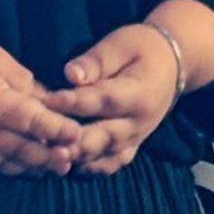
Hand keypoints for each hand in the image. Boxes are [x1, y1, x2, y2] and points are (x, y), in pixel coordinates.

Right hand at [0, 32, 79, 175]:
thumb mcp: (2, 61)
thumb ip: (29, 87)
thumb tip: (54, 106)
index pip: (36, 124)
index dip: (59, 131)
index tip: (76, 133)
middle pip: (26, 152)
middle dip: (51, 157)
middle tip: (71, 158)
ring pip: (9, 166)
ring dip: (32, 167)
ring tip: (51, 166)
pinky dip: (7, 169)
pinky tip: (20, 165)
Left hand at [49, 22, 180, 173]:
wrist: (170, 66)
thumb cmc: (141, 48)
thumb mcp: (120, 45)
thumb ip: (96, 61)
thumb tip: (71, 74)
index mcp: (138, 96)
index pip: (103, 101)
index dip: (75, 102)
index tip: (49, 100)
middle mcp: (138, 125)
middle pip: (102, 137)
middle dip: (71, 138)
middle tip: (42, 135)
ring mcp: (134, 141)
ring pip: (103, 157)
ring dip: (76, 157)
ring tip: (50, 154)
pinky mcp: (129, 148)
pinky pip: (108, 165)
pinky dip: (88, 168)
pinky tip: (66, 165)